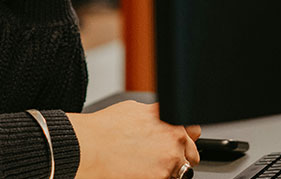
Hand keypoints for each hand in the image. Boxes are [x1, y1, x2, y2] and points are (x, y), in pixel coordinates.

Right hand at [66, 101, 200, 178]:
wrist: (87, 147)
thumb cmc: (103, 128)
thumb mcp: (133, 109)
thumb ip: (154, 114)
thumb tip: (161, 117)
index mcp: (167, 120)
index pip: (192, 129)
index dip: (185, 135)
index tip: (177, 140)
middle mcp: (173, 140)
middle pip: (192, 153)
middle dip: (180, 155)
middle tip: (158, 156)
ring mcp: (169, 162)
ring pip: (182, 171)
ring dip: (169, 169)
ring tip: (146, 165)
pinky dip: (158, 177)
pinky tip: (141, 171)